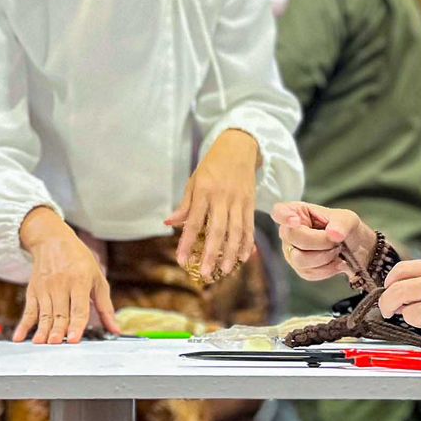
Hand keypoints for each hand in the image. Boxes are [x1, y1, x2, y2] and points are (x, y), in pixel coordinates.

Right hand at [17, 207, 117, 343]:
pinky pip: (29, 310)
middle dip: (57, 329)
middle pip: (60, 312)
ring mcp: (45, 288)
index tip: (74, 338)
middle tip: (56, 344)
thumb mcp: (97, 278)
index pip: (78, 307)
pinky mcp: (33, 291)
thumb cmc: (79, 260)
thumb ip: (105, 306)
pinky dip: (23, 325)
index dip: (76, 323)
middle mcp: (61, 284)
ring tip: (41, 343)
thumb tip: (115, 329)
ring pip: (44, 313)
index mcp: (80, 281)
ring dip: (42, 330)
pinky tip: (19, 337)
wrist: (52, 240)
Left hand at [167, 129, 259, 281]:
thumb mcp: (194, 181)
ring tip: (226, 270)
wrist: (239, 147)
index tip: (182, 260)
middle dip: (212, 254)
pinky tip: (243, 257)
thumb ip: (185, 204)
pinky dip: (247, 243)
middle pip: (218, 230)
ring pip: (236, 231)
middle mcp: (222, 197)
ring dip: (231, 252)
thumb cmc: (212, 166)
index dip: (187, 242)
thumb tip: (170, 223)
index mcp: (204, 191)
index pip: (194, 222)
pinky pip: (249, 226)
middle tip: (206, 274)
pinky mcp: (251, 203)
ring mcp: (239, 201)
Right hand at [271, 201, 377, 282]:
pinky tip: (336, 262)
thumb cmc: (345, 228)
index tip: (295, 221)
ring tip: (337, 250)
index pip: (279, 211)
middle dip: (320, 241)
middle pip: (293, 237)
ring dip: (325, 256)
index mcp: (297, 212)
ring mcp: (292, 252)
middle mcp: (289, 232)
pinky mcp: (300, 269)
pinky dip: (327, 269)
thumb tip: (333, 234)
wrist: (354, 249)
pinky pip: (309, 273)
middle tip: (336, 240)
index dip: (283, 216)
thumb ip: (342, 223)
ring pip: (300, 259)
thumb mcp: (348, 219)